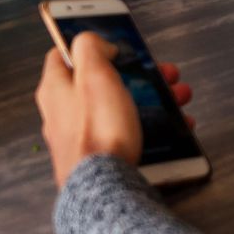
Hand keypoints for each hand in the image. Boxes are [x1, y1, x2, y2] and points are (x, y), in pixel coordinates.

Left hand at [35, 33, 193, 187]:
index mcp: (55, 89)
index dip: (90, 45)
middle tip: (163, 72)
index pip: (62, 55)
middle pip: (100, 82)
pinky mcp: (99, 158)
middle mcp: (63, 113)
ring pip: (118, 107)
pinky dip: (150, 124)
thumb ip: (90, 47)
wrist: (104, 190)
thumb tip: (96, 43)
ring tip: (178, 97)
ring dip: (150, 97)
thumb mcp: (94, 74)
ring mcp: (80, 138)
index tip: (115, 43)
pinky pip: (126, 132)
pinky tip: (173, 126)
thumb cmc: (98, 130)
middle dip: (135, 73)